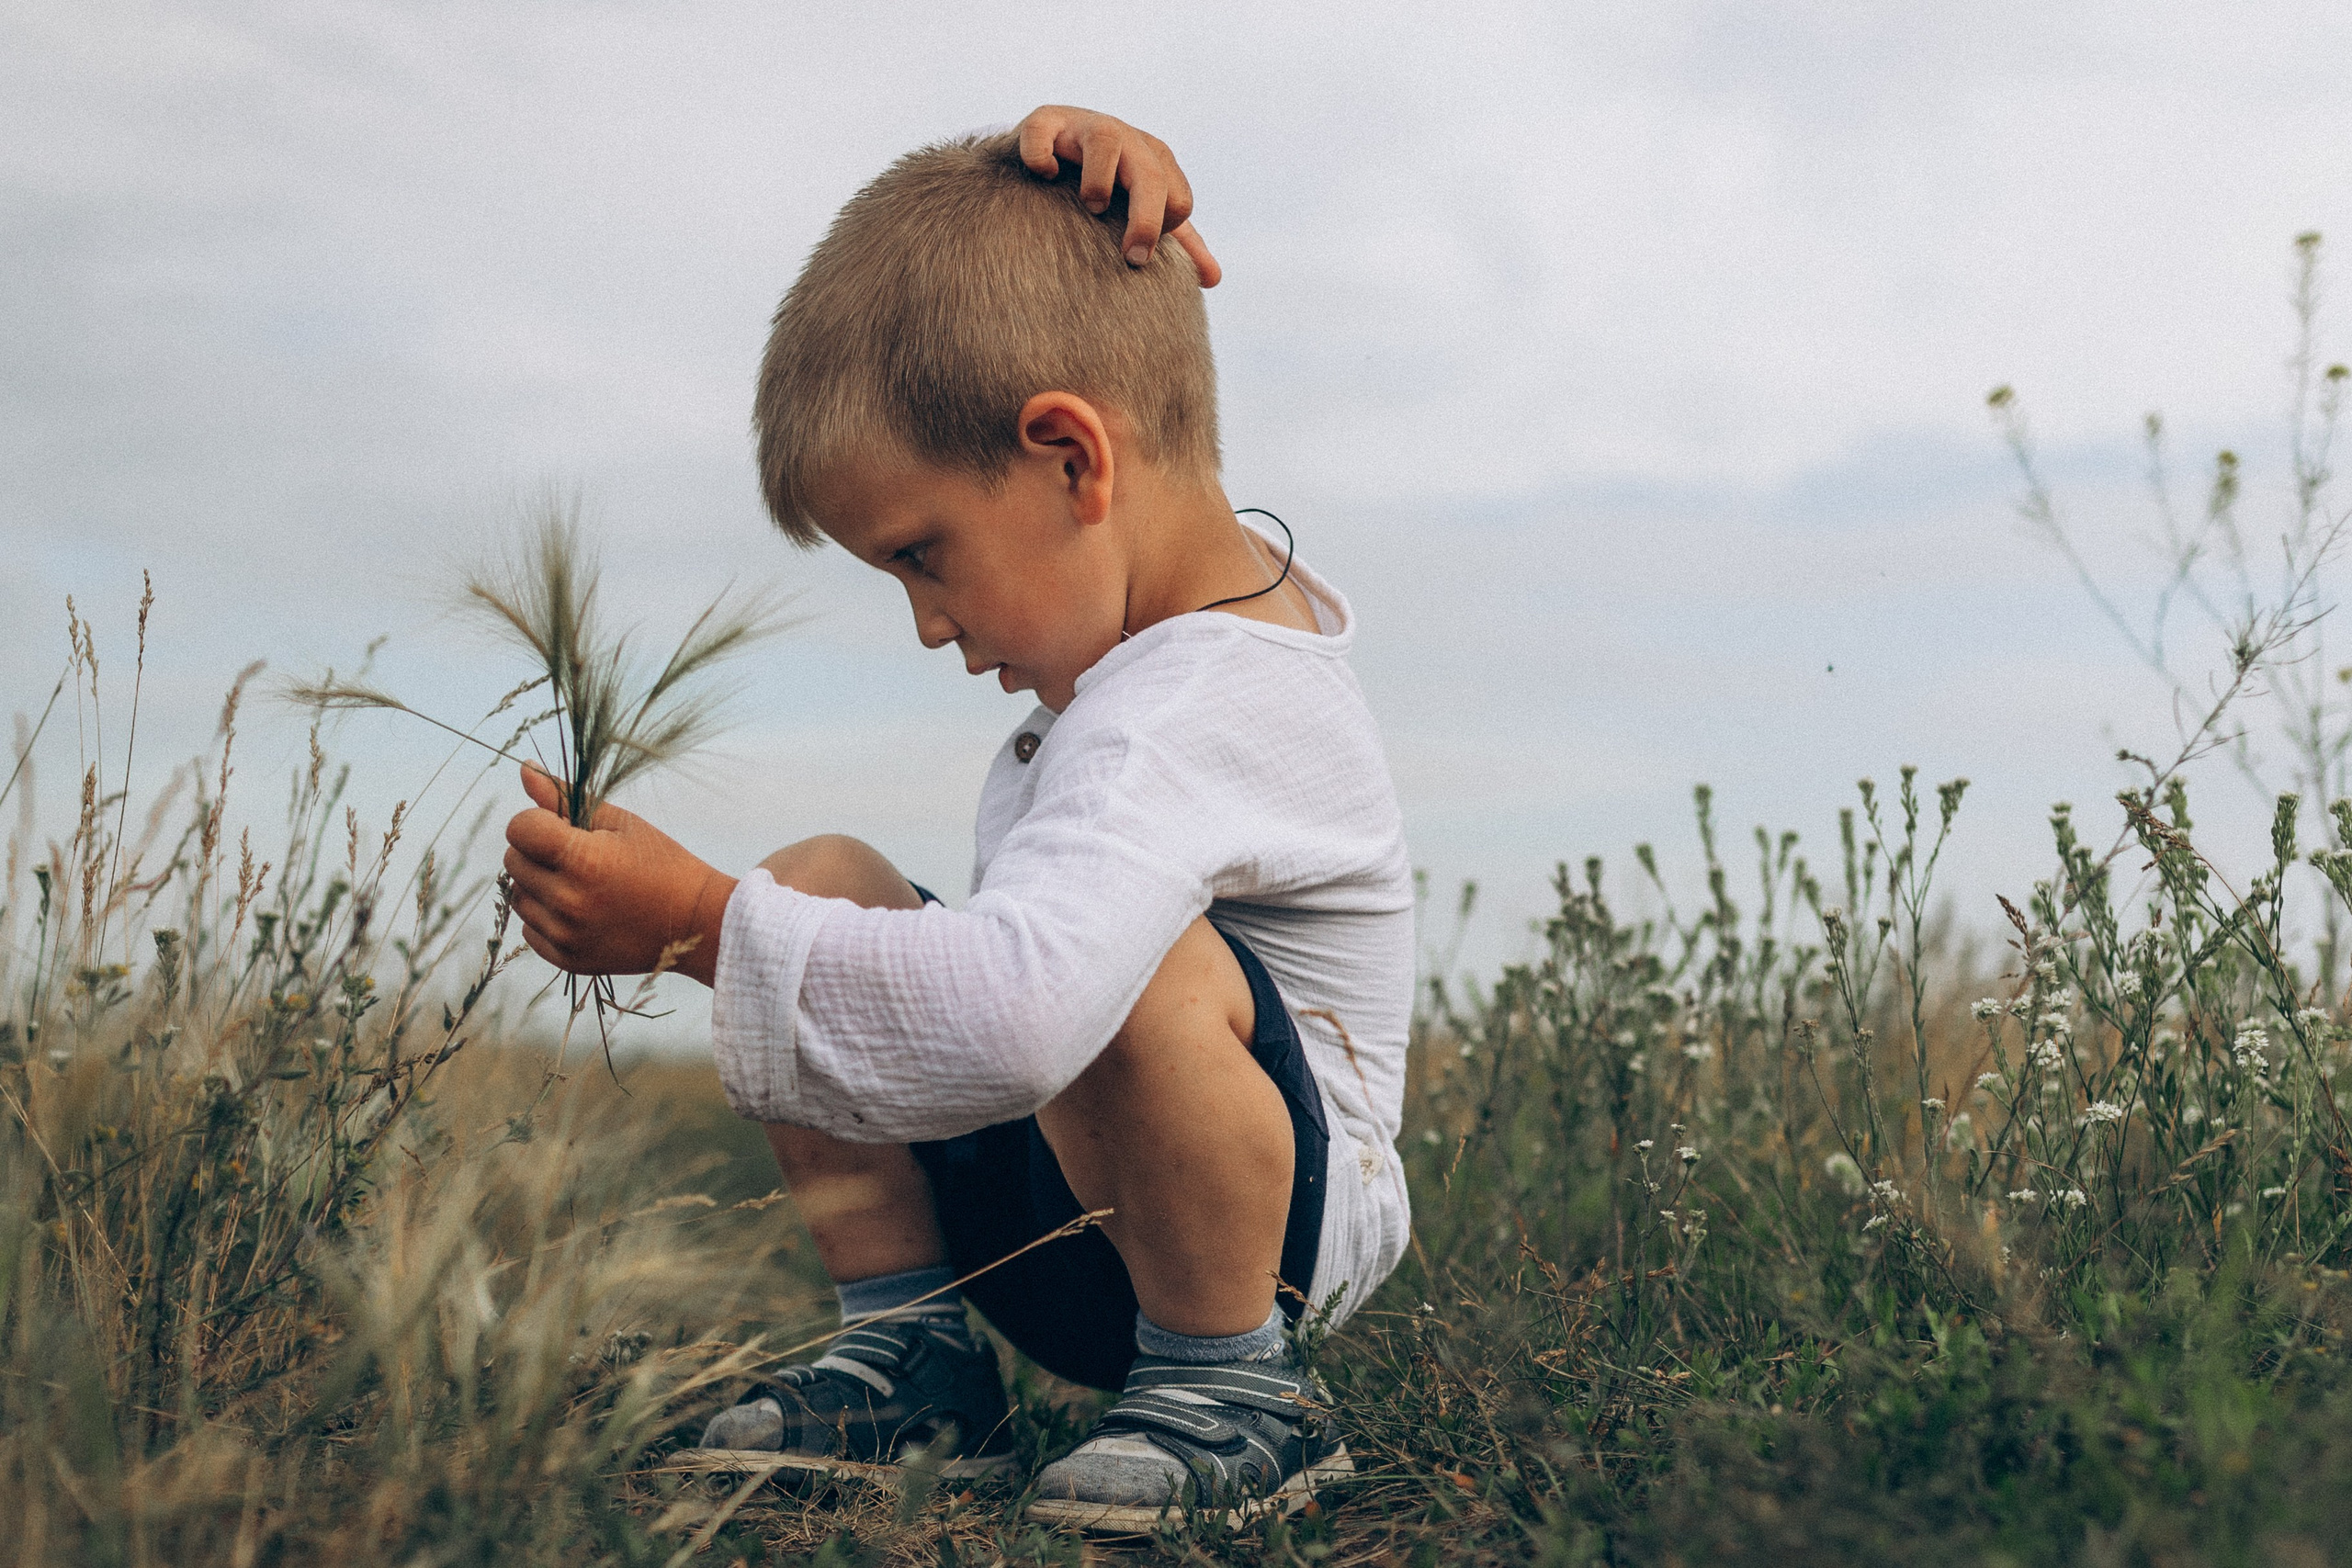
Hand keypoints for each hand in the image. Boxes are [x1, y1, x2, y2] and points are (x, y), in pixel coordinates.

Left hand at [502, 766, 737, 985]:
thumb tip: (525, 769)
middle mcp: (567, 900)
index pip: (520, 828)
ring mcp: (565, 934)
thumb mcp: (620, 823)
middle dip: (537, 851)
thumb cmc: (662, 864)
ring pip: (518, 896)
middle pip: (513, 861)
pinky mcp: (567, 959)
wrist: (696, 922)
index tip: (562, 826)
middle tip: (577, 856)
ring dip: (538, 884)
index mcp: (582, 860)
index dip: (537, 821)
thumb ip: (566, 798)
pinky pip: (530, 929)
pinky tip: (579, 910)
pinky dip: (546, 917)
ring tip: (579, 884)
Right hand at [1015, 105, 1221, 285]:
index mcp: (1155, 161)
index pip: (1179, 200)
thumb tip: (1213, 279)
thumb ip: (1180, 244)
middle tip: (1134, 257)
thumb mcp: (1147, 210)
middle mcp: (1127, 139)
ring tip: (1091, 207)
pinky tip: (1044, 177)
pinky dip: (1041, 156)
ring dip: (1099, 180)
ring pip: (1103, 140)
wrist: (1057, 145)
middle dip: (1146, 220)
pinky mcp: (1046, 121)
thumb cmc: (1111, 185)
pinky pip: (1041, 132)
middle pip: (1149, 174)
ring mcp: (1085, 126)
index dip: (1164, 231)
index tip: (1138, 251)